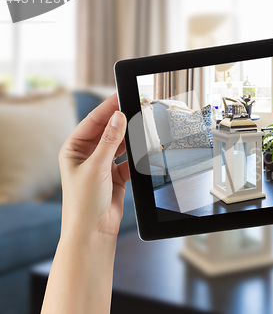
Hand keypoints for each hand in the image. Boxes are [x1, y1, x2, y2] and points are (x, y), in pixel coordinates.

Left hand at [59, 93, 129, 237]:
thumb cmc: (83, 202)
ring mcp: (102, 165)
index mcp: (73, 149)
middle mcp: (87, 155)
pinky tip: (144, 149)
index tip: (121, 95)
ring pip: (120, 144)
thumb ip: (110, 141)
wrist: (93, 231)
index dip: (107, 108)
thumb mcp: (96, 167)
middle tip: (137, 106)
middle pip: (107, 131)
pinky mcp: (116, 176)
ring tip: (143, 125)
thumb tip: (118, 117)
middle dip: (122, 121)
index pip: (92, 122)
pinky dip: (136, 156)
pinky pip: (129, 160)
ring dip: (131, 138)